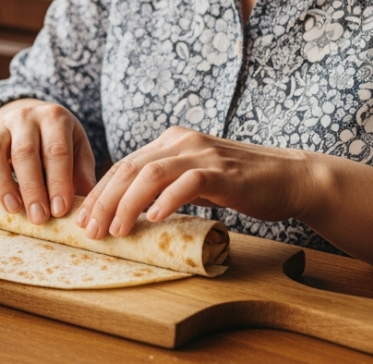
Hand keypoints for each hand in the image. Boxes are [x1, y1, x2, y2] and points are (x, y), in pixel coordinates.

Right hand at [0, 100, 96, 224]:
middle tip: (38, 217)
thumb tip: (87, 209)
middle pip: (24, 152)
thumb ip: (82, 176)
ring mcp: (2, 126)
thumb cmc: (62, 143)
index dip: (58, 182)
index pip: (56, 151)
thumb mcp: (79, 152)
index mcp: (55, 118)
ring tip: (13, 209)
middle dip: (31, 188)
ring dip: (2, 182)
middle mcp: (26, 117)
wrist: (39, 121)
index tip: (59, 210)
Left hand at [74, 126, 313, 238]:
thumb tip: (131, 210)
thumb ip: (166, 185)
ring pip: (151, 174)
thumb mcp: (194, 179)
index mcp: (169, 141)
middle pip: (129, 169)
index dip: (99, 193)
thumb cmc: (240, 184)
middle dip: (104, 201)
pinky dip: (167, 200)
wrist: (289, 177)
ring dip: (128, 204)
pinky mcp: (223, 171)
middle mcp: (180, 141)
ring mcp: (202, 154)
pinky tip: (154, 219)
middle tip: (89, 230)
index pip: (123, 166)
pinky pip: (188, 182)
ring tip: (116, 229)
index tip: (82, 219)